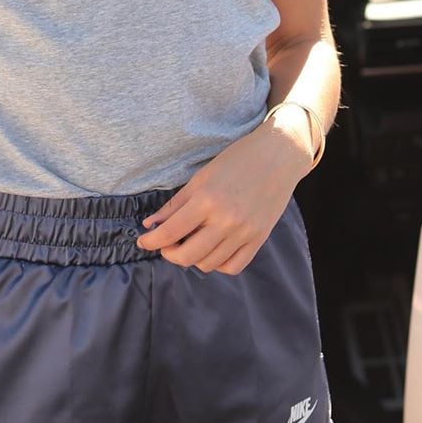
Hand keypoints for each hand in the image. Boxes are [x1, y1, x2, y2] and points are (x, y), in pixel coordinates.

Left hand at [134, 115, 307, 274]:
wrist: (278, 156)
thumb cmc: (237, 160)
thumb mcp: (201, 176)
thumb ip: (175, 204)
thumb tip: (151, 224)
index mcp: (207, 200)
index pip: (170, 232)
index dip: (151, 241)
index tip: (143, 241)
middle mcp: (226, 220)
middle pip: (187, 255)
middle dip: (169, 254)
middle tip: (165, 244)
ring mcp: (244, 233)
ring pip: (208, 263)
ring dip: (192, 258)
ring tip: (189, 243)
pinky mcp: (259, 239)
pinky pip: (233, 266)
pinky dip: (217, 263)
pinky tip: (212, 249)